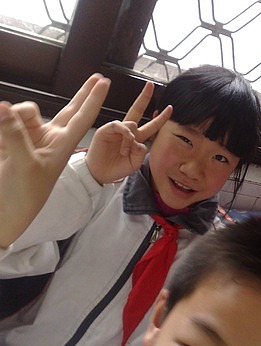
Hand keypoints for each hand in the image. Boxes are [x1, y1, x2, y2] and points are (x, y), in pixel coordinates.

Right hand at [0, 73, 109, 246]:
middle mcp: (49, 138)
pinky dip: (2, 121)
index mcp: (62, 145)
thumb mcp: (24, 165)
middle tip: (97, 77)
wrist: (6, 209)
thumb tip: (5, 107)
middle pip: (69, 110)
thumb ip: (16, 135)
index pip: (82, 117)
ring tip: (7, 142)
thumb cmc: (23, 193)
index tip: (105, 82)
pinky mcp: (10, 138)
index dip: (93, 99)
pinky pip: (6, 119)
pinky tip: (0, 137)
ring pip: (25, 110)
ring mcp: (30, 136)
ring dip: (15, 116)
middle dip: (83, 94)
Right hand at [86, 82, 172, 183]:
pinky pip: (119, 125)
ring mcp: (117, 129)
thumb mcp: (135, 163)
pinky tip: (124, 142)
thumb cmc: (117, 168)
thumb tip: (138, 140)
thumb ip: (141, 152)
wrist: (100, 173)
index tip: (170, 108)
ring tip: (124, 151)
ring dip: (130, 139)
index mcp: (137, 139)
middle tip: (150, 85)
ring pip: (132, 123)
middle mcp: (127, 131)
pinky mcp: (107, 129)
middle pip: (137, 110)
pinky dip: (124, 133)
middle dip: (144, 97)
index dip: (160, 118)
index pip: (151, 126)